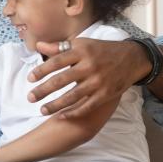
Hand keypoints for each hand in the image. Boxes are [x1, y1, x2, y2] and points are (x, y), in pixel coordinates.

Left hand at [29, 38, 149, 118]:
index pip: (57, 61)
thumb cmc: (101, 50)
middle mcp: (89, 66)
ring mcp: (98, 81)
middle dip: (43, 90)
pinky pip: (87, 106)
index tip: (30, 79)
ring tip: (41, 110)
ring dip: (55, 105)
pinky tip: (61, 117)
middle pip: (62, 80)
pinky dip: (73, 113)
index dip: (41, 70)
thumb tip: (38, 46)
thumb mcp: (82, 44)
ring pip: (73, 96)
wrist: (132, 58)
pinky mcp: (105, 94)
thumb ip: (59, 47)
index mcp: (82, 51)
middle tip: (30, 98)